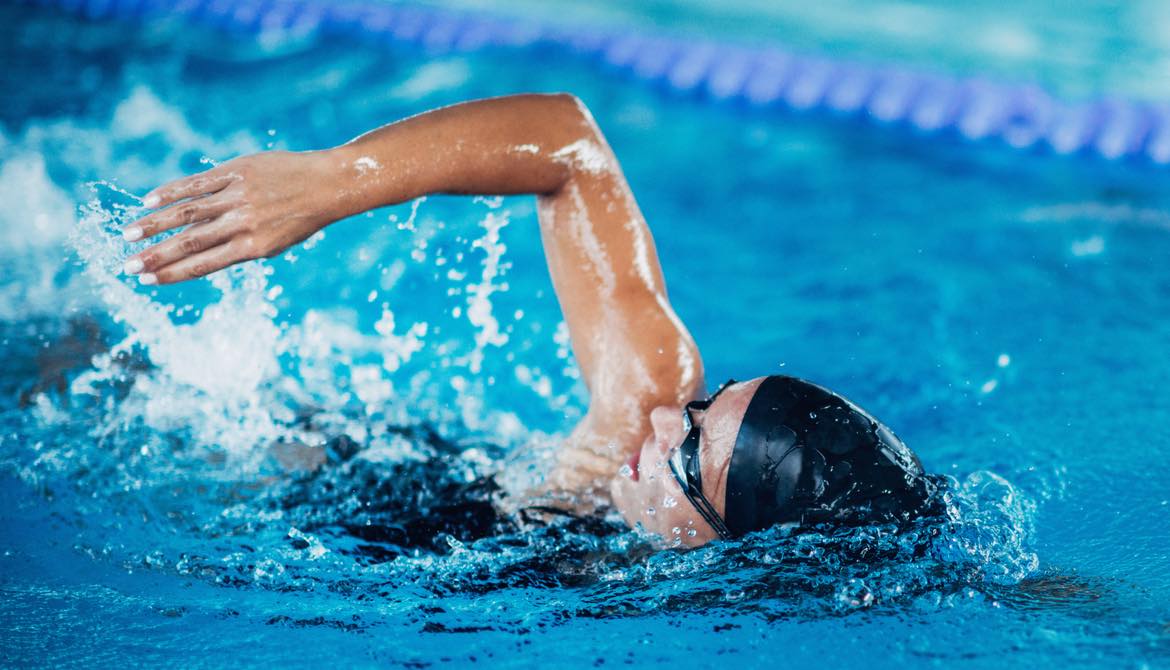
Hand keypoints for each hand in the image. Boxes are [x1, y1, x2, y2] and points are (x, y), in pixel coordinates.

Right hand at [122, 150, 348, 284]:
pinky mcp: (237, 172)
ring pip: (188, 213)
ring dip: (155, 224)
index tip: (147, 280)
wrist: (329, 184)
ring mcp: (238, 196)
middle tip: (127, 265)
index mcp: (254, 247)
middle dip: (156, 256)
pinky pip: (198, 183)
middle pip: (190, 242)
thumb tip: (203, 253)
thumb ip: (241, 247)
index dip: (174, 273)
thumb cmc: (302, 217)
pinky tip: (149, 200)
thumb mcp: (276, 241)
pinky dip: (172, 191)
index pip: (205, 264)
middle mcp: (243, 223)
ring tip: (129, 233)